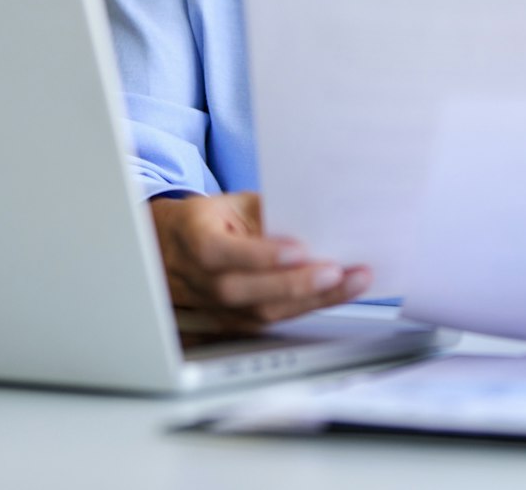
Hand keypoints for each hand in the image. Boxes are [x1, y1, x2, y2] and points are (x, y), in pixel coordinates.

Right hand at [148, 191, 369, 335]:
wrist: (173, 249)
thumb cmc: (209, 220)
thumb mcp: (231, 203)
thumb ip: (265, 211)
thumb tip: (312, 214)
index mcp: (194, 238)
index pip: (219, 252)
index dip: (258, 255)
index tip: (298, 249)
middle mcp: (200, 280)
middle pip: (243, 291)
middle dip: (294, 284)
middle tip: (335, 271)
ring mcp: (215, 307)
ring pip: (261, 312)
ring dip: (313, 299)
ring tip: (352, 282)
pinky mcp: (234, 322)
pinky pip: (273, 319)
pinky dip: (309, 307)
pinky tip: (338, 293)